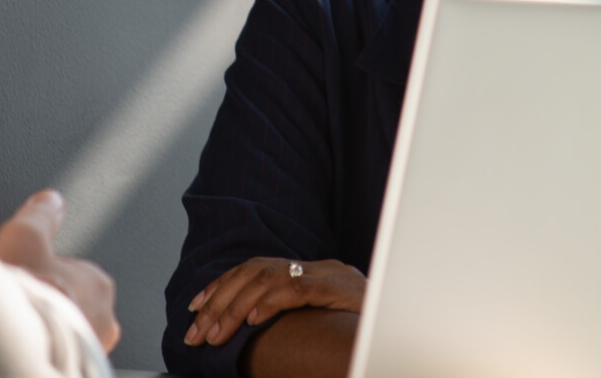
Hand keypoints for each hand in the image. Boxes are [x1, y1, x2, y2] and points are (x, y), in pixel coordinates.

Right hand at [0, 189, 121, 352]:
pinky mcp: (78, 369)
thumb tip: (50, 200)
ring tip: (21, 330)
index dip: (43, 275)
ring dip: (49, 330)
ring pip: (68, 332)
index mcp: (98, 284)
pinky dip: (46, 352)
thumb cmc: (26, 298)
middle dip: (50, 304)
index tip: (26, 280)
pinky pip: (61, 356)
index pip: (72, 274)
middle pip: (72, 304)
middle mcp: (103, 319)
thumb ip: (41, 216)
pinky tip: (26, 348)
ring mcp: (92, 348)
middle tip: (21, 306)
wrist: (16, 347)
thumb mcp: (26, 236)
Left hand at [184, 257, 365, 347]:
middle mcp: (320, 268)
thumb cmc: (364, 331)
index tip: (196, 308)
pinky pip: (297, 289)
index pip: (258, 270)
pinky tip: (250, 321)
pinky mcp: (340, 288)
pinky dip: (269, 303)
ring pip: (268, 279)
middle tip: (194, 331)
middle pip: (256, 272)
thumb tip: (251, 328)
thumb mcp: (324, 324)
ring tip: (213, 332)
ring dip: (234, 307)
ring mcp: (331, 275)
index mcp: (313, 275)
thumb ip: (295, 318)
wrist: (406, 325)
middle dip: (219, 301)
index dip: (223, 287)